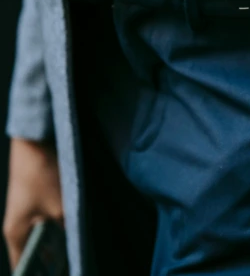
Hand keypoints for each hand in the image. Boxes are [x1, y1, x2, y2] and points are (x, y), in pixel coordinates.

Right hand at [3, 138, 63, 268]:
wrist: (34, 142)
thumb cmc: (43, 176)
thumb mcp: (62, 208)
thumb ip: (68, 230)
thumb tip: (76, 245)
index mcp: (16, 234)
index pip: (23, 267)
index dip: (42, 275)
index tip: (64, 275)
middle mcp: (16, 227)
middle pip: (34, 253)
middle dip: (54, 261)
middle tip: (76, 264)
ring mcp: (23, 213)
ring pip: (42, 237)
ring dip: (59, 242)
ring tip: (78, 248)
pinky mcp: (33, 201)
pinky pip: (45, 222)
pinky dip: (59, 227)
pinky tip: (75, 227)